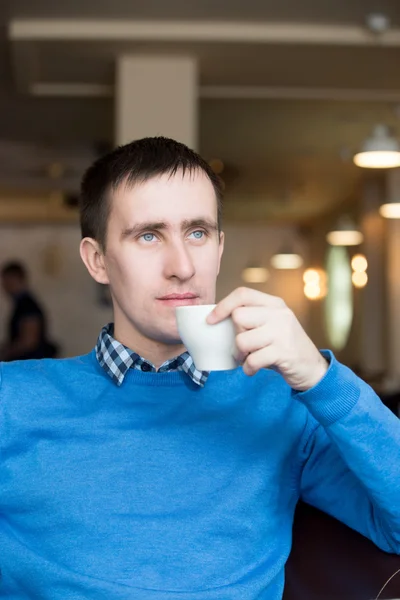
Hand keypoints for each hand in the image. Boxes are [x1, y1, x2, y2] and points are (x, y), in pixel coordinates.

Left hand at [207, 287, 327, 390]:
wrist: (313, 368)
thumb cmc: (284, 347)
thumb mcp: (272, 325)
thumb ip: (252, 319)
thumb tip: (216, 320)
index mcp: (274, 304)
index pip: (242, 294)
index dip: (222, 306)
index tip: (211, 320)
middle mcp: (279, 314)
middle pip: (238, 317)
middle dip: (235, 335)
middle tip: (243, 347)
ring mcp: (283, 332)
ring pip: (242, 340)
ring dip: (239, 355)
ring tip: (248, 359)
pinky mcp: (284, 352)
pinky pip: (252, 360)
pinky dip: (248, 369)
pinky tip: (253, 369)